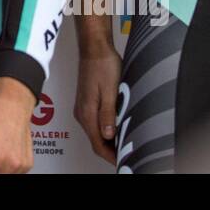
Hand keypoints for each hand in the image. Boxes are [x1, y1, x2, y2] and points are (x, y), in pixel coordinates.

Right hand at [75, 44, 121, 164]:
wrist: (94, 48)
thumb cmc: (103, 64)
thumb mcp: (110, 90)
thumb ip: (107, 114)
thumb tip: (108, 135)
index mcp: (87, 112)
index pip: (98, 144)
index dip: (111, 156)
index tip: (123, 161)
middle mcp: (82, 112)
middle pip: (96, 140)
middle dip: (111, 151)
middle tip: (127, 155)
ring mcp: (83, 107)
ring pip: (95, 132)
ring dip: (109, 140)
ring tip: (126, 143)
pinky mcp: (86, 102)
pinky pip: (94, 122)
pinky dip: (105, 130)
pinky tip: (117, 127)